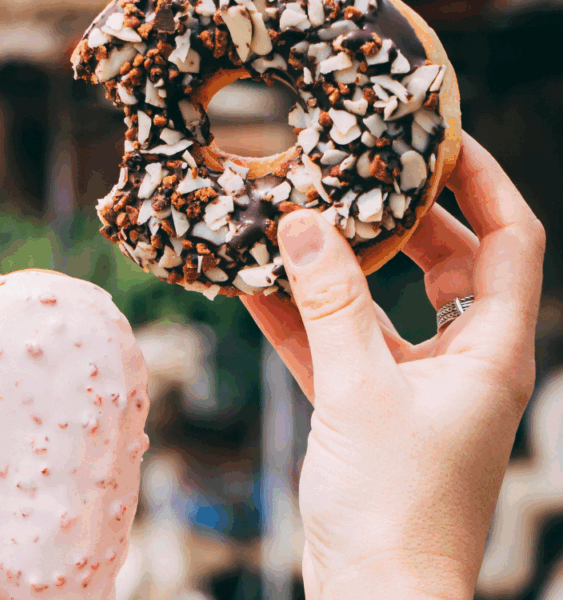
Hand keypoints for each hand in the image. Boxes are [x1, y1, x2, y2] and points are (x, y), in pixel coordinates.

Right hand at [242, 133, 544, 599]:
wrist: (377, 596)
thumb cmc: (395, 506)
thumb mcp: (359, 391)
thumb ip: (331, 305)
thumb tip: (307, 223)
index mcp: (491, 351)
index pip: (510, 239)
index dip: (481, 180)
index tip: (435, 137)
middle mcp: (463, 363)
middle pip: (449, 263)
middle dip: (401, 217)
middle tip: (353, 174)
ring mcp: (416, 389)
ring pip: (384, 307)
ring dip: (341, 271)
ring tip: (297, 223)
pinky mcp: (370, 415)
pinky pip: (338, 350)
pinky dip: (302, 323)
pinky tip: (255, 290)